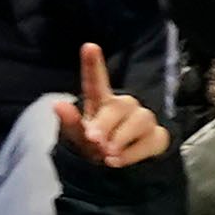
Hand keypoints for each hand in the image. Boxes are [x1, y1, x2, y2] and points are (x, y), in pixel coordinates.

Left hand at [63, 42, 168, 170]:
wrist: (117, 167)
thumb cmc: (95, 145)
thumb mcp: (79, 138)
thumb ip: (71, 123)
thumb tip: (58, 104)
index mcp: (101, 101)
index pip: (96, 81)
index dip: (93, 64)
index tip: (89, 47)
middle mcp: (123, 105)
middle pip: (118, 106)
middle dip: (105, 124)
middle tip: (94, 140)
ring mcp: (142, 118)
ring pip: (139, 120)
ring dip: (121, 139)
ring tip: (107, 154)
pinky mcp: (157, 135)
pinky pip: (149, 140)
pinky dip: (132, 153)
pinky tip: (117, 161)